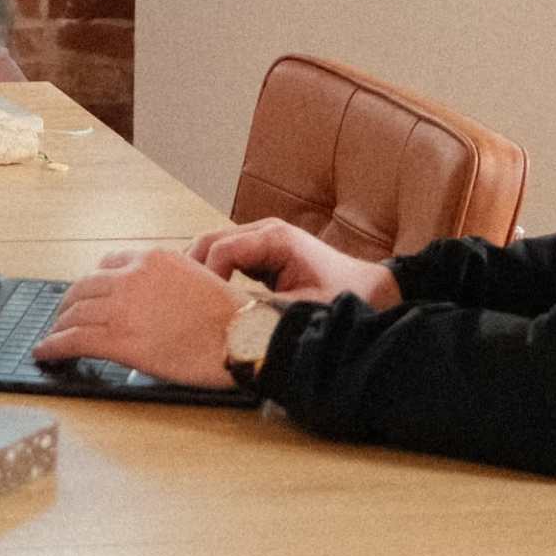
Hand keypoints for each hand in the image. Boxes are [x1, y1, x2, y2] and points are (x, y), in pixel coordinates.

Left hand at [33, 247, 247, 387]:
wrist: (241, 336)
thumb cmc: (231, 317)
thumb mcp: (197, 279)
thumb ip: (167, 283)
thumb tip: (154, 300)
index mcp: (154, 259)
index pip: (108, 264)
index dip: (92, 283)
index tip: (88, 295)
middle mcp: (133, 276)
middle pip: (84, 287)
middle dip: (70, 304)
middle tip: (63, 317)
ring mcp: (123, 306)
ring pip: (75, 312)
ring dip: (59, 325)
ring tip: (52, 337)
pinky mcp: (118, 338)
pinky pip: (74, 339)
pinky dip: (54, 346)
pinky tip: (46, 353)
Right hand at [192, 217, 398, 309]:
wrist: (374, 292)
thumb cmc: (345, 300)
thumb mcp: (301, 310)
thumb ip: (260, 312)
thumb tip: (224, 323)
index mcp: (275, 239)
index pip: (220, 249)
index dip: (205, 278)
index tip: (202, 310)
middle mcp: (265, 232)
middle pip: (208, 241)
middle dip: (192, 273)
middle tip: (182, 307)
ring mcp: (263, 240)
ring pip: (213, 248)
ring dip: (200, 274)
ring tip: (190, 306)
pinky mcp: (263, 255)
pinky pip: (226, 260)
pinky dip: (213, 276)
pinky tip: (207, 302)